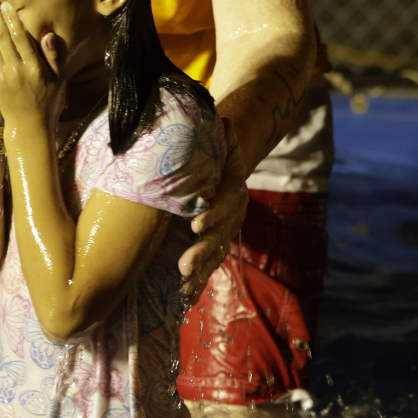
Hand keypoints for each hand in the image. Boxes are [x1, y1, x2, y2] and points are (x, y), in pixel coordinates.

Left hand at [0, 0, 62, 128]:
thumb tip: (48, 35)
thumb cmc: (47, 101)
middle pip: (1, 37)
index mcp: (33, 68)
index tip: (6, 3)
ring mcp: (1, 76)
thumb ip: (53, 57)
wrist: (27, 126)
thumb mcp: (58, 80)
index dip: (12, 20)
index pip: (21, 39)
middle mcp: (15, 70)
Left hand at [178, 117, 246, 297]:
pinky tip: (184, 296)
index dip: (213, 214)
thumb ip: (222, 138)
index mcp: (235, 191)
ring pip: (215, 255)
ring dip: (200, 271)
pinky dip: (198, 282)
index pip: (227, 204)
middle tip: (184, 264)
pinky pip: (208, 266)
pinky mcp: (215, 247)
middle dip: (203, 251)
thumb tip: (224, 121)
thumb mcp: (221, 145)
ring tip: (183, 285)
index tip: (195, 224)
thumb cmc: (216, 156)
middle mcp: (233, 215)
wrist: (225, 170)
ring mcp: (225, 233)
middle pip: (221, 236)